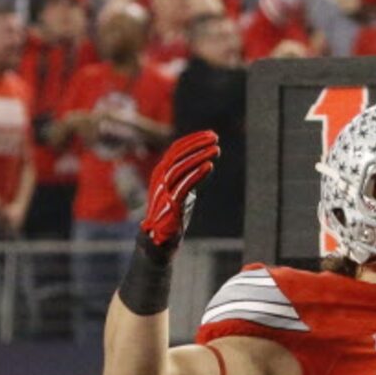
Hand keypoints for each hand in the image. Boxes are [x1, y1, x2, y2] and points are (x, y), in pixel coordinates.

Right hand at [140, 131, 219, 254]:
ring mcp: (164, 191)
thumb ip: (187, 176)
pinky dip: (197, 174)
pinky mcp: (170, 204)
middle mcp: (160, 178)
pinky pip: (184, 185)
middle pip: (178, 154)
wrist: (161, 239)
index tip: (210, 135)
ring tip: (216, 150)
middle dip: (197, 144)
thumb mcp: (180, 190)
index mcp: (161, 172)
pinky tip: (209, 166)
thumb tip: (202, 164)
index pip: (176, 149)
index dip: (193, 140)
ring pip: (181, 167)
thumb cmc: (172, 215)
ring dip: (199, 156)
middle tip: (215, 138)